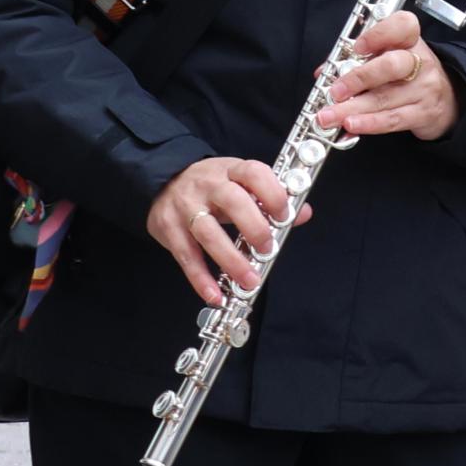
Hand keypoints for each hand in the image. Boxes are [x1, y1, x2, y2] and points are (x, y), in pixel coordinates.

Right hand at [145, 156, 308, 309]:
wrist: (163, 181)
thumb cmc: (212, 186)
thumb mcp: (240, 184)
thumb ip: (270, 199)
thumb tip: (302, 214)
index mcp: (231, 170)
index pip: (254, 173)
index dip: (272, 194)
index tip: (285, 217)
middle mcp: (207, 185)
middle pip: (232, 202)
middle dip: (254, 228)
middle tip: (268, 250)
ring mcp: (185, 206)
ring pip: (208, 233)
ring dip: (231, 261)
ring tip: (249, 281)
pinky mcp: (168, 228)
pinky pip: (186, 256)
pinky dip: (201, 279)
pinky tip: (215, 295)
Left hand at [320, 8, 462, 139]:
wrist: (448, 98)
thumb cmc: (409, 74)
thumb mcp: (391, 56)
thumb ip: (359, 60)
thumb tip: (324, 73)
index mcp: (410, 41)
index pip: (402, 26)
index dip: (379, 34)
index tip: (357, 47)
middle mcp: (420, 62)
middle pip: (391, 66)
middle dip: (358, 79)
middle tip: (335, 91)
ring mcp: (424, 88)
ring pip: (385, 98)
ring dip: (352, 109)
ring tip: (328, 116)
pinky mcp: (423, 113)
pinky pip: (392, 119)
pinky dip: (368, 124)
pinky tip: (350, 126)